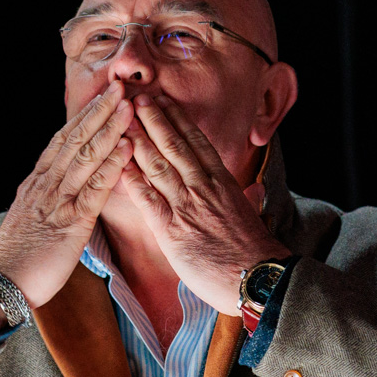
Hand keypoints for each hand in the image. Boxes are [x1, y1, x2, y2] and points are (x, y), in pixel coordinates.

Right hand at [0, 82, 136, 308]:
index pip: (63, 140)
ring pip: (86, 156)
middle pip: (75, 138)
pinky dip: (112, 165)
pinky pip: (94, 188)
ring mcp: (57, 200)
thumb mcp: (31, 218)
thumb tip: (62, 189)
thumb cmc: (17, 258)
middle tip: (118, 86)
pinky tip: (127, 148)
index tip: (101, 97)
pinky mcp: (70, 222)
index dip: (84, 117)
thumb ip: (47, 199)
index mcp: (38, 182)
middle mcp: (46, 183)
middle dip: (98, 111)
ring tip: (128, 106)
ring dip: (109, 129)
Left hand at [122, 97, 287, 314]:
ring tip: (123, 120)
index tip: (165, 102)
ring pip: (158, 165)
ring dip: (138, 140)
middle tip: (138, 99)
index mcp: (223, 182)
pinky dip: (132, 179)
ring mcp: (186, 206)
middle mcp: (203, 188)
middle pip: (174, 146)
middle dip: (154, 120)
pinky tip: (118, 162)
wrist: (258, 277)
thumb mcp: (253, 216)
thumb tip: (254, 191)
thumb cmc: (256, 252)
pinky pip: (146, 198)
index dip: (178, 120)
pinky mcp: (171, 230)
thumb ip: (248, 199)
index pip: (197, 143)